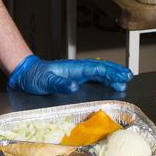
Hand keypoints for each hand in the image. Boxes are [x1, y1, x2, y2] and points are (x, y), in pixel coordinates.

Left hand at [8, 54, 132, 93]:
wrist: (26, 74)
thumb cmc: (35, 76)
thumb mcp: (45, 81)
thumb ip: (59, 84)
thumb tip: (74, 87)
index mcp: (74, 68)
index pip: (97, 69)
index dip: (111, 72)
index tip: (123, 76)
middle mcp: (77, 70)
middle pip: (101, 68)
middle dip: (115, 72)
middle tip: (129, 76)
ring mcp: (76, 74)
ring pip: (98, 73)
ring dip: (111, 76)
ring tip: (124, 81)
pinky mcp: (74, 79)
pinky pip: (92, 78)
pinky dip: (103, 80)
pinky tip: (109, 85)